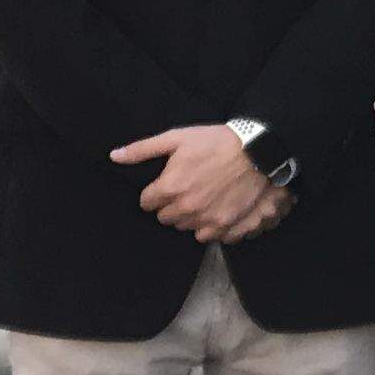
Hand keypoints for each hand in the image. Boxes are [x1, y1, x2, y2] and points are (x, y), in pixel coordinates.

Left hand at [110, 123, 286, 242]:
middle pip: (166, 218)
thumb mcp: (177, 138)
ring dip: (192, 217)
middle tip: (188, 188)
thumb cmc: (217, 141)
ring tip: (206, 197)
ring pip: (188, 229)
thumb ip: (143, 150)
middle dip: (172, 205)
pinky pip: (211, 237)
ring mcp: (208, 222)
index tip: (168, 183)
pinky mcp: (228, 229)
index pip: (147, 203)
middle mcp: (186, 210)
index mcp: (170, 189)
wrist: (260, 152)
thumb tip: (114, 156)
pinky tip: (220, 208)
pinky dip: (213, 226)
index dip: (155, 192)